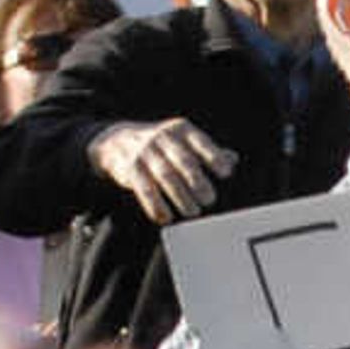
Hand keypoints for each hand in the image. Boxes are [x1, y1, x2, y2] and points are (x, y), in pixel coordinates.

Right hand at [90, 116, 237, 226]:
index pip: (201, 142)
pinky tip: (166, 218)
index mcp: (181, 130)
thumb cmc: (163, 145)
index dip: (214, 157)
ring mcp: (145, 152)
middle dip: (198, 182)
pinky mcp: (131, 168)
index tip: (226, 173)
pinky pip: (145, 189)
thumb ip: (208, 151)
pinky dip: (156, 205)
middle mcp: (163, 138)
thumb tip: (233, 159)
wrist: (116, 140)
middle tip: (210, 200)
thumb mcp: (184, 141)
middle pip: (183, 161)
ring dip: (181, 197)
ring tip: (193, 212)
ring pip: (166, 176)